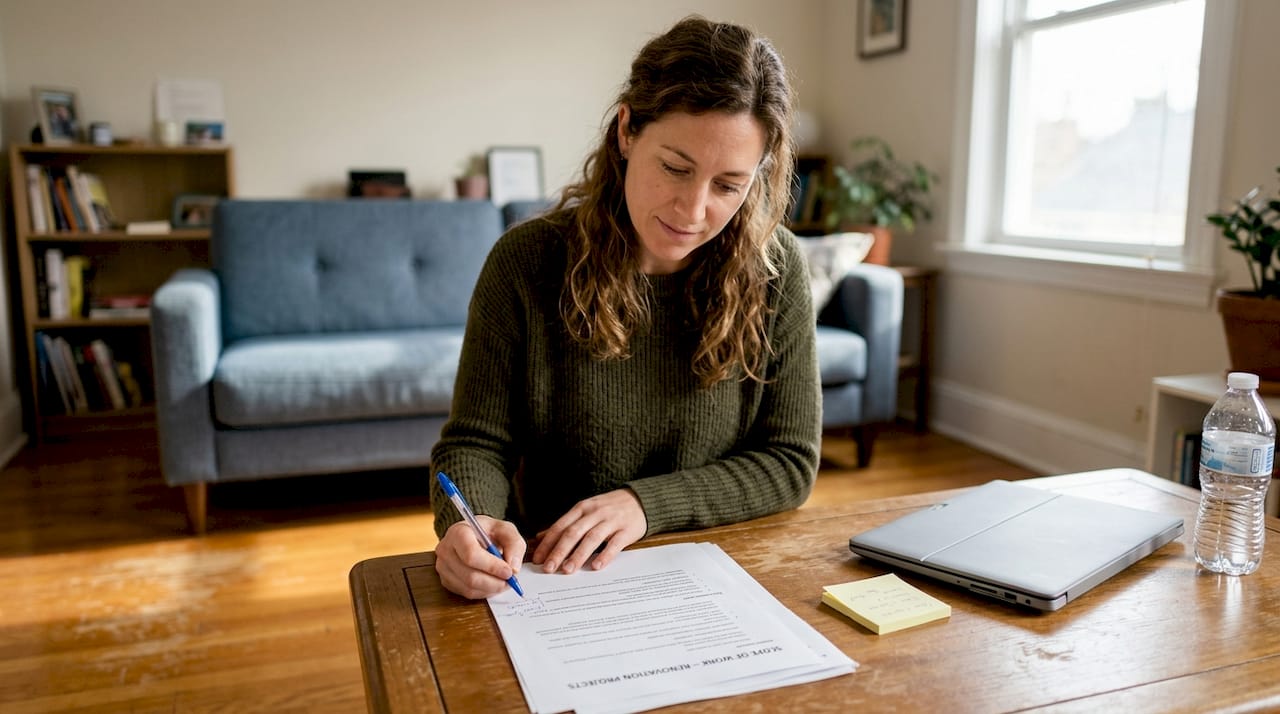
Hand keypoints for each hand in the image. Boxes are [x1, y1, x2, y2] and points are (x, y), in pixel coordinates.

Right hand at [435, 516, 525, 599]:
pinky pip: (467, 593)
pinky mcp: (446, 580)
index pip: (471, 555)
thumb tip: (513, 568)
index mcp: (458, 532)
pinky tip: (492, 583)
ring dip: (491, 588)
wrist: (474, 535)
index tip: (509, 571)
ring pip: (469, 587)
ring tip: (503, 581)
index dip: (492, 567)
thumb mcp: (506, 530)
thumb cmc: (489, 532)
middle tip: (510, 580)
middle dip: (494, 582)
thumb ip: (514, 544)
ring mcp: (443, 567)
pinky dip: (484, 592)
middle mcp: (446, 550)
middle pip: (469, 576)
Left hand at [531, 488, 646, 573]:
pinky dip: (605, 555)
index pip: (560, 527)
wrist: (640, 500)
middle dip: (559, 551)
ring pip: (592, 538)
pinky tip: (596, 566)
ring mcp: (611, 521)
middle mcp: (594, 513)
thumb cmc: (608, 508)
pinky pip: (614, 544)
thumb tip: (540, 537)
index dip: (548, 543)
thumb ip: (565, 524)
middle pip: (573, 533)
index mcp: (582, 508)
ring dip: (578, 555)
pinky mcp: (626, 530)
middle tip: (549, 568)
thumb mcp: (585, 511)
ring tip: (568, 569)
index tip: (538, 559)